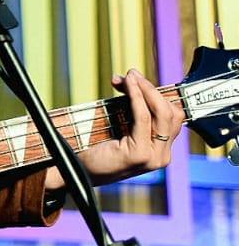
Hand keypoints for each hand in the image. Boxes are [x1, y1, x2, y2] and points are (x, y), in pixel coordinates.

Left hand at [44, 68, 185, 192]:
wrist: (73, 170)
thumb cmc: (93, 147)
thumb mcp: (119, 126)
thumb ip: (131, 109)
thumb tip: (132, 79)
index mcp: (160, 150)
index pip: (172, 116)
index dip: (157, 94)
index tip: (135, 79)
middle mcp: (162, 155)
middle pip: (172, 112)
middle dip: (152, 89)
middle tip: (131, 75)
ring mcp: (154, 157)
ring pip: (162, 113)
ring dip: (145, 89)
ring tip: (129, 77)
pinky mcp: (140, 155)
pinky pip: (143, 118)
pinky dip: (137, 97)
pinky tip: (128, 86)